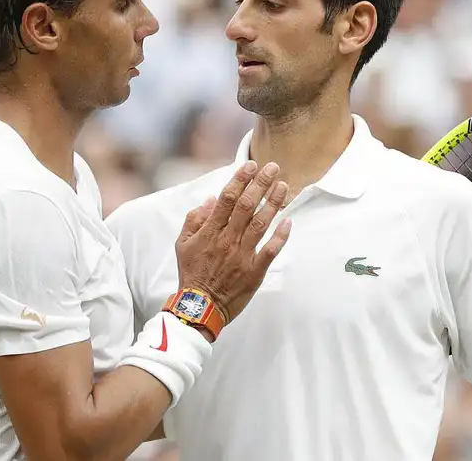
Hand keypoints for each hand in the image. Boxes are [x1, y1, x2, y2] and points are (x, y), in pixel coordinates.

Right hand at [174, 161, 290, 323]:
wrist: (199, 306)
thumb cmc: (191, 273)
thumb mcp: (183, 244)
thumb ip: (195, 219)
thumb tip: (210, 199)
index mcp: (210, 232)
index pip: (227, 198)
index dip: (240, 179)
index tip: (250, 165)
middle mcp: (227, 240)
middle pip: (247, 206)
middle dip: (260, 183)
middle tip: (272, 167)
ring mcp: (242, 255)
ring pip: (261, 224)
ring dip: (273, 203)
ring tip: (283, 186)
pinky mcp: (254, 271)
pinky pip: (270, 250)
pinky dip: (280, 236)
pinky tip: (289, 222)